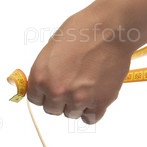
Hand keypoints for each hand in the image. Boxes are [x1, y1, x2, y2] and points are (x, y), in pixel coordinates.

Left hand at [27, 5, 136, 123]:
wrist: (110, 29)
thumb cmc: (83, 31)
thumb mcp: (52, 49)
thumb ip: (47, 71)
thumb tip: (47, 84)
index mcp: (41, 77)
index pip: (36, 99)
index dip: (47, 92)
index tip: (56, 87)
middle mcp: (56, 91)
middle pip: (53, 109)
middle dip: (62, 99)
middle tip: (75, 83)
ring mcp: (78, 99)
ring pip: (73, 113)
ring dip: (79, 103)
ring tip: (89, 84)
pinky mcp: (100, 102)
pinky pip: (91, 117)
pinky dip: (93, 110)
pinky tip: (96, 96)